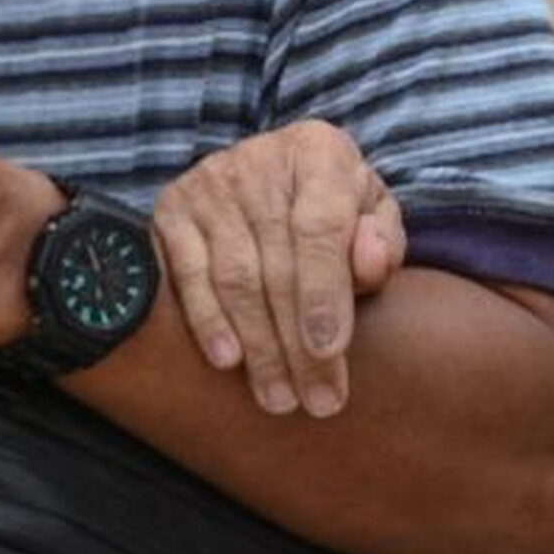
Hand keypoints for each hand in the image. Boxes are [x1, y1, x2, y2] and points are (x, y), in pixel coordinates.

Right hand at [153, 120, 404, 416]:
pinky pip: (187, 274)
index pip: (320, 228)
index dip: (324, 293)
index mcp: (319, 153)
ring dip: (258, 346)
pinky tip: (227, 361)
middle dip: (297, 343)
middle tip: (316, 400)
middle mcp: (258, 162)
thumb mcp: (372, 212)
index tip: (330, 351)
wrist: (274, 168)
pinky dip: (206, 321)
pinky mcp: (171, 209)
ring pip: (234, 279)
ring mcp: (209, 184)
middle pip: (277, 265)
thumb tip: (370, 264)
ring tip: (279, 398)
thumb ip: (382, 239)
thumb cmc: (337, 204)